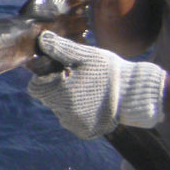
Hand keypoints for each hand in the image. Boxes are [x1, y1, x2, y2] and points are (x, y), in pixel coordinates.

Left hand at [28, 30, 166, 137]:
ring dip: (66, 102)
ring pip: (58, 110)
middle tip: (76, 81)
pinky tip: (91, 104)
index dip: (44, 79)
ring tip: (87, 91)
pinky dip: (76, 113)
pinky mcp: (82, 131)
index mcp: (60, 91)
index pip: (35, 88)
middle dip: (55, 89)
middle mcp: (64, 111)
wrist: (134, 93)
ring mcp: (73, 123)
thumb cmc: (109, 71)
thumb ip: (60, 48)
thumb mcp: (85, 56)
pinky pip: (70, 121)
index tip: (60, 74)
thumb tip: (41, 39)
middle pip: (47, 99)